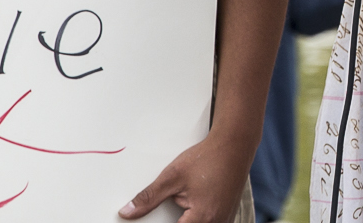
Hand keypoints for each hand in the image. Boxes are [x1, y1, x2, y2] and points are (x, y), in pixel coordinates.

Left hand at [119, 133, 248, 222]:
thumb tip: (129, 211)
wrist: (233, 147)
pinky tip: (195, 201)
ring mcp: (224, 221)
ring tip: (187, 197)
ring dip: (187, 217)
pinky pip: (209, 222)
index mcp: (203, 219)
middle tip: (177, 198)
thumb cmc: (208, 159)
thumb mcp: (172, 176)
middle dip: (177, 216)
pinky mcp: (226, 216)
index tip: (153, 215)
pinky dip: (197, 216)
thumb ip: (149, 197)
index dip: (163, 222)